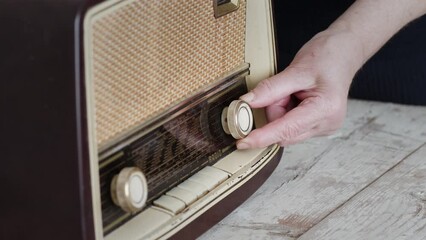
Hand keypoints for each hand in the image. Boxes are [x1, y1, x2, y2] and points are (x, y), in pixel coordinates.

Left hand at [237, 28, 363, 148]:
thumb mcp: (296, 69)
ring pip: (285, 130)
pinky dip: (287, 112)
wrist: (345, 52)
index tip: (243, 142)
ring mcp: (324, 127)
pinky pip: (292, 126)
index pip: (286, 130)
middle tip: (285, 89)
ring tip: (295, 91)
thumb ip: (270, 89)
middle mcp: (327, 123)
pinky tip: (298, 97)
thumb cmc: (328, 57)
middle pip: (283, 131)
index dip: (262, 137)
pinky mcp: (319, 126)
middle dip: (275, 111)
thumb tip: (247, 103)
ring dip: (281, 111)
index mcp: (325, 109)